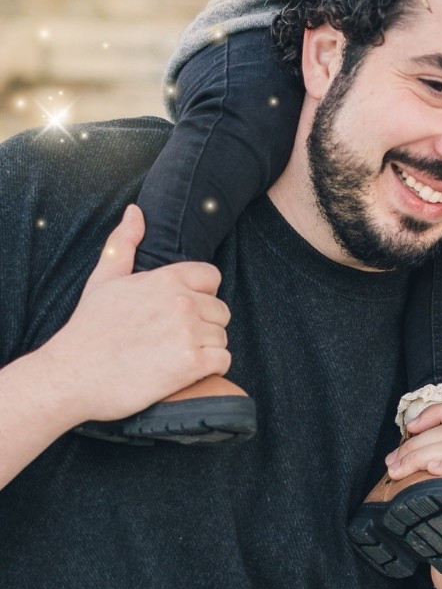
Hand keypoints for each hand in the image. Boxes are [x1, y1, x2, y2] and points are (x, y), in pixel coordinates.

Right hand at [37, 205, 231, 426]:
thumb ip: (123, 244)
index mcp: (166, 279)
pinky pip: (223, 361)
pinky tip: (185, 372)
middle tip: (174, 340)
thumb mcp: (103, 280)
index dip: (200, 296)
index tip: (180, 313)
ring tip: (174, 357)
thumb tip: (135, 211)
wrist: (72, 376)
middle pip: (220, 310)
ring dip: (205, 349)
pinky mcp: (192, 364)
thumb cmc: (88, 329)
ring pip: (222, 337)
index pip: (212, 278)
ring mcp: (188, 333)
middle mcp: (182, 302)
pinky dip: (210, 369)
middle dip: (203, 325)